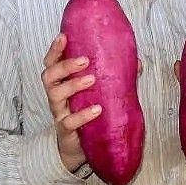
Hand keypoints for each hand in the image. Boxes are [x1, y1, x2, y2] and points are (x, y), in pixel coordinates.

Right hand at [40, 32, 100, 173]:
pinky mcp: (65, 130)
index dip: (55, 50)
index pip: (52, 62)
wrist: (79, 148)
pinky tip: (96, 109)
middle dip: (65, 65)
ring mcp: (59, 113)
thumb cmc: (87, 112)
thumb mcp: (99, 92)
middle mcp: (56, 95)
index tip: (63, 36)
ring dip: (73, 85)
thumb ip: (114, 77)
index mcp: (62, 82)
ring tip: (92, 80)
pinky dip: (82, 114)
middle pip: (49, 76)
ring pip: (56, 95)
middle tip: (85, 60)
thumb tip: (137, 62)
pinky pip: (69, 121)